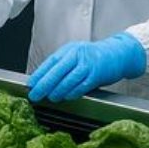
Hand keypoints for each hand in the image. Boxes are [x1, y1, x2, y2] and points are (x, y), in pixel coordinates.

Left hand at [27, 33, 146, 102]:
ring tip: (50, 97)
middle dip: (44, 85)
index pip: (50, 62)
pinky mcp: (97, 74)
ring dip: (57, 90)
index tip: (30, 84)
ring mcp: (87, 65)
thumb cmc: (95, 56)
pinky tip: (67, 97)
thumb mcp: (76, 55)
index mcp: (69, 50)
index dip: (39, 74)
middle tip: (35, 94)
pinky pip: (82, 86)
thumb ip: (63, 64)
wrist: (118, 53)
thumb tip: (45, 79)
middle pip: (56, 71)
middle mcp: (77, 55)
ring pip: (68, 80)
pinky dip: (73, 92)